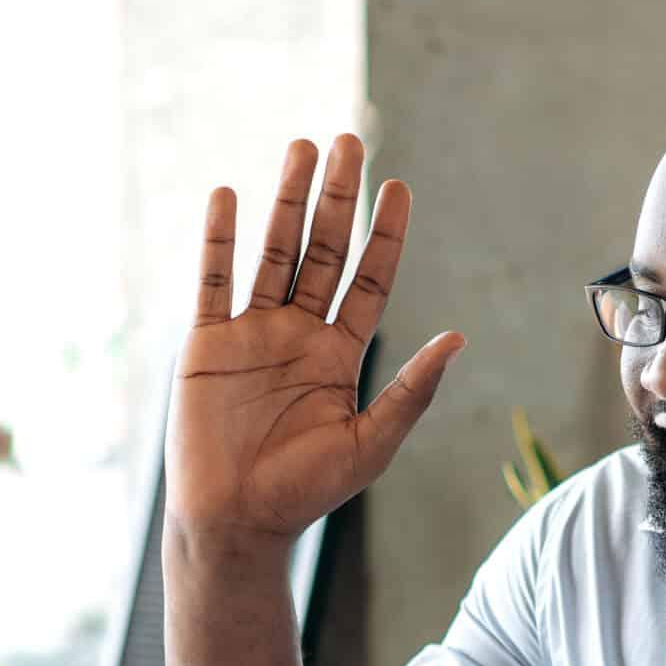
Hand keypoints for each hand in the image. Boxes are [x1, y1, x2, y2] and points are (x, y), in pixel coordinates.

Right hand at [166, 134, 465, 550]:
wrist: (236, 524)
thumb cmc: (305, 493)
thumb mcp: (371, 443)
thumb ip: (412, 391)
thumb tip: (459, 339)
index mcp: (340, 354)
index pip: (369, 280)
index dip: (384, 234)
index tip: (399, 188)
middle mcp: (298, 333)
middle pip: (322, 250)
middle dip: (336, 198)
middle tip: (348, 141)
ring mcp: (251, 334)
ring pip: (273, 253)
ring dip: (286, 200)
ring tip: (300, 147)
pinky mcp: (206, 344)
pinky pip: (215, 281)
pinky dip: (220, 240)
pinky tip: (228, 197)